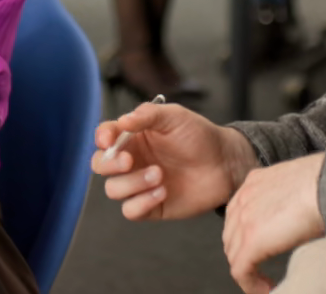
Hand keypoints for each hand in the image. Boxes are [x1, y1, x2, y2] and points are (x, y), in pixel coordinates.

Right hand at [92, 101, 257, 220]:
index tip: (108, 139)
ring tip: (160, 175)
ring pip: (113, 190)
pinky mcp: (151, 206)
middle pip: (100, 165)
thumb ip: (148, 115)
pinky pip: (131, 210)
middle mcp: (132, 161)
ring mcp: (139, 184)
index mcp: (132, 137)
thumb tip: (123, 122)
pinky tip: (163, 192)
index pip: (105, 136)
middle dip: (109, 164)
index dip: (102, 138)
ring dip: (132, 183)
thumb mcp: (174, 116)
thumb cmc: (199, 135)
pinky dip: (142, 203)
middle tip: (128, 161)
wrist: (224, 163)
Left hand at [222, 153, 325, 293]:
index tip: (260, 250)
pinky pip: (241, 270)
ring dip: (248, 271)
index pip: (239, 214)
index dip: (246, 236)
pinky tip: (266, 289)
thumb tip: (295, 218)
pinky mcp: (251, 241)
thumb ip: (287, 200)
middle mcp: (244, 198)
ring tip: (265, 283)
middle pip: (232, 235)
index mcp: (255, 183)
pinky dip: (251, 285)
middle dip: (243, 254)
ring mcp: (244, 219)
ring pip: (234, 254)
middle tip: (260, 269)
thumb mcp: (298, 186)